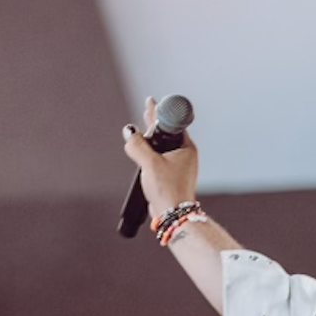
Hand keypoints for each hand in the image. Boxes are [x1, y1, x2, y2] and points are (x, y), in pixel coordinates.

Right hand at [122, 96, 200, 218]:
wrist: (174, 213)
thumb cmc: (168, 189)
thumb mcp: (150, 163)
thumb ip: (138, 146)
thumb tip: (129, 132)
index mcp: (186, 148)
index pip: (171, 124)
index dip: (159, 113)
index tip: (151, 102)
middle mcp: (184, 155)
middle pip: (167, 133)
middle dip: (154, 121)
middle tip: (148, 106)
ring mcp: (179, 165)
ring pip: (163, 146)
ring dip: (152, 136)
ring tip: (145, 123)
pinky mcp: (172, 175)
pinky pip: (160, 157)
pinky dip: (151, 150)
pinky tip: (144, 149)